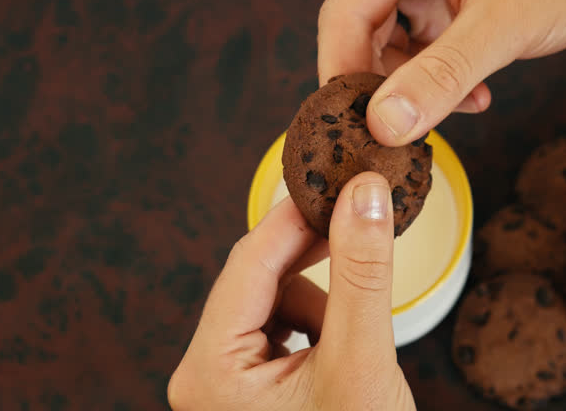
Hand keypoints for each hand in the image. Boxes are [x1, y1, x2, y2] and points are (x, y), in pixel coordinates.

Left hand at [168, 172, 415, 410]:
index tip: (339, 181)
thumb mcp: (361, 359)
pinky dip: (319, 324)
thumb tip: (363, 195)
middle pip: (258, 279)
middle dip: (314, 260)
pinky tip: (342, 350)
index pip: (248, 263)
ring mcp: (224, 382)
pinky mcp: (250, 385)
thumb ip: (361, 274)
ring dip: (322, 300)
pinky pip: (282, 327)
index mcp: (208, 370)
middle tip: (360, 225)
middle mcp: (203, 373)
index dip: (296, 217)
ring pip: (274, 300)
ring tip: (357, 335)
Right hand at [317, 0, 565, 146]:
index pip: (345, 10)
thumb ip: (440, 75)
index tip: (352, 125)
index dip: (342, 72)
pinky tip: (473, 94)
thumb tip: (384, 125)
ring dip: (417, 84)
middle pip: (363, 27)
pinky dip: (442, 76)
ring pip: (394, 40)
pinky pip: (426, 44)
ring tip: (456, 107)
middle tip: (399, 131)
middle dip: (383, 83)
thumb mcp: (502, 23)